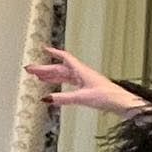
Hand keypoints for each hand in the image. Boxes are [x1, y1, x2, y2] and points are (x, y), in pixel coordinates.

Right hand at [23, 46, 148, 117]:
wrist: (122, 103)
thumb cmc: (108, 97)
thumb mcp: (82, 97)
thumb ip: (63, 98)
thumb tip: (46, 99)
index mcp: (82, 71)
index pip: (64, 57)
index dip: (53, 52)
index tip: (43, 48)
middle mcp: (83, 74)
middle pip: (60, 68)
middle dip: (45, 68)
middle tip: (30, 69)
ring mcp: (86, 81)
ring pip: (64, 76)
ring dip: (51, 76)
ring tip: (38, 77)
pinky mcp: (88, 89)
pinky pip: (70, 84)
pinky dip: (60, 84)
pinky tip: (55, 88)